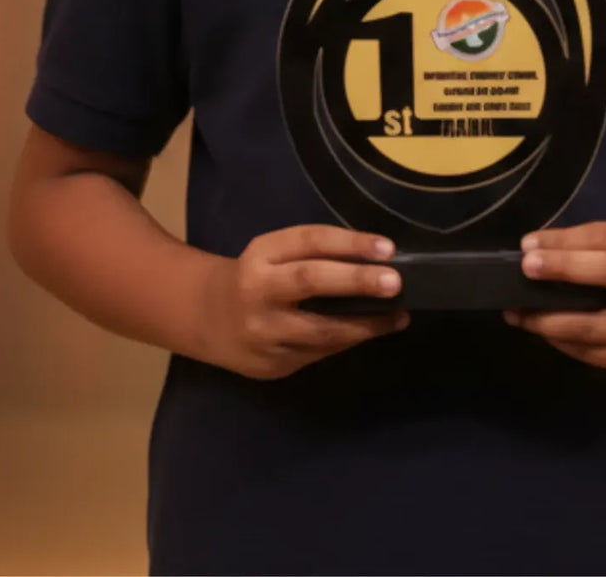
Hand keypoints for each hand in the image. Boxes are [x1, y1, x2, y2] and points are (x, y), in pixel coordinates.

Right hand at [204, 225, 408, 379]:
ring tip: (398, 315)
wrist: (207, 318)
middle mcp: (258, 291)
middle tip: (395, 282)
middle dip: (356, 281)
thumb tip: (376, 258)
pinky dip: (349, 341)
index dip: (349, 243)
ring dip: (365, 324)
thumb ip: (314, 254)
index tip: (387, 248)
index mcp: (261, 254)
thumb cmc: (257, 276)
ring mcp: (264, 332)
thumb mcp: (274, 254)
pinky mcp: (273, 364)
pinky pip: (319, 352)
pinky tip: (373, 331)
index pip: (308, 241)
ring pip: (320, 329)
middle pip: (309, 281)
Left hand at [503, 221, 605, 381]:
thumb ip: (595, 241)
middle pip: (591, 318)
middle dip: (548, 308)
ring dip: (545, 329)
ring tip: (516, 313)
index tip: (527, 250)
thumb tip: (538, 245)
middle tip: (512, 297)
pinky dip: (564, 342)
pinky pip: (589, 357)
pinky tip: (544, 329)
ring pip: (584, 344)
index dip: (565, 258)